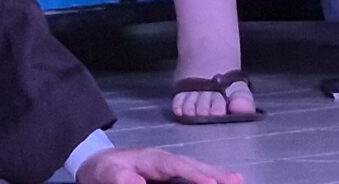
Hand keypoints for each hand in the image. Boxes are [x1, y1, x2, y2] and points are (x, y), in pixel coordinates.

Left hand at [79, 147, 244, 183]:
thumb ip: (119, 177)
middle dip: (215, 173)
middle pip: (194, 165)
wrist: (99, 165)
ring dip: (218, 176)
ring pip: (198, 170)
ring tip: (239, 180)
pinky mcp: (172, 176)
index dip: (195, 174)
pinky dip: (210, 178)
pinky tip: (225, 181)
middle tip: (237, 180)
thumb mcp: (105, 173)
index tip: (212, 183)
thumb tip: (136, 183)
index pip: (177, 166)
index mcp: (152, 158)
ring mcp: (171, 168)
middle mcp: (166, 161)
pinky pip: (194, 176)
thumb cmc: (103, 169)